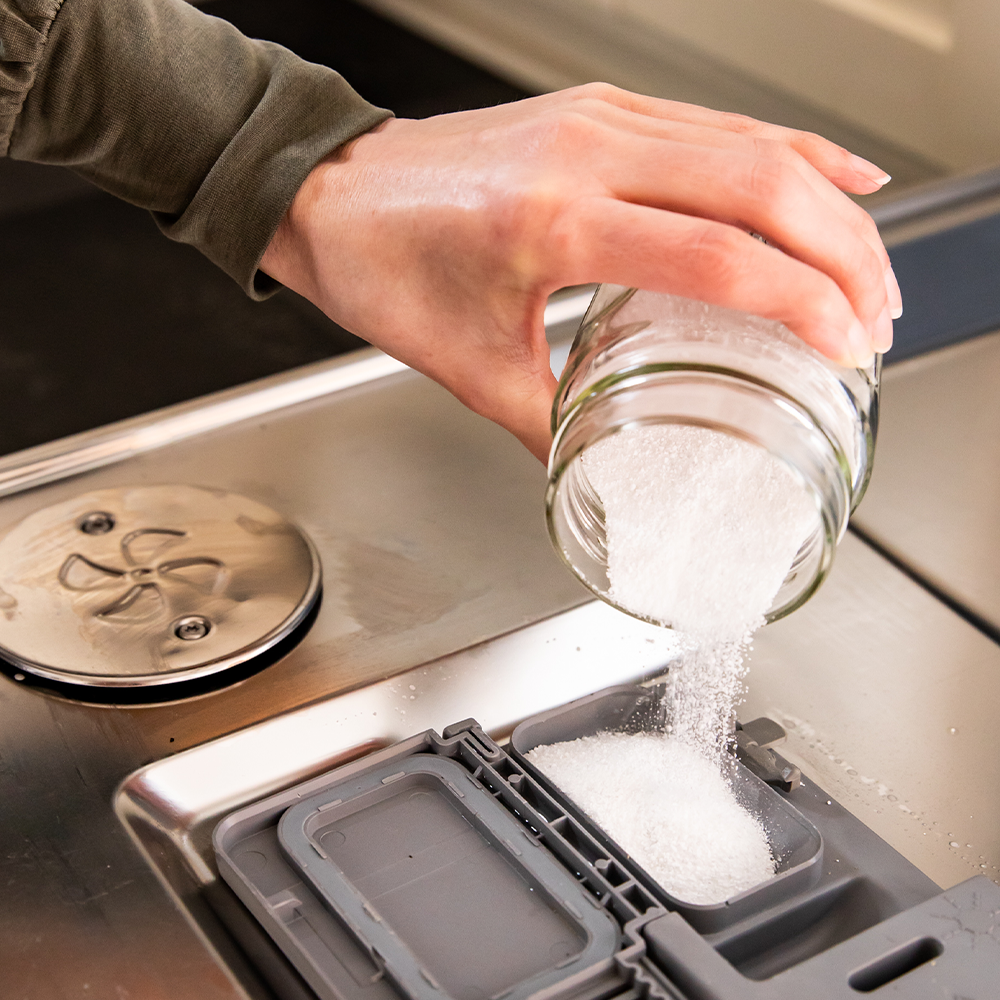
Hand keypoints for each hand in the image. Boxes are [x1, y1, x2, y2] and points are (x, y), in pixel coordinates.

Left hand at [261, 84, 898, 461]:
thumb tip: (605, 470)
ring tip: (869, 266)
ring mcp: (598, 118)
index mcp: (552, 222)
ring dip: (827, 203)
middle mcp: (585, 151)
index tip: (846, 347)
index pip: (717, 255)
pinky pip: (716, 120)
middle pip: (760, 184)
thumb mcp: (470, 370)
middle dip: (842, 253)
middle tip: (878, 315)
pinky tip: (828, 178)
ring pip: (751, 140)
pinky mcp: (599, 109)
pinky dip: (787, 150)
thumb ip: (550, 428)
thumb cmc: (385, 269)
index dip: (801, 302)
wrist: (332, 194)